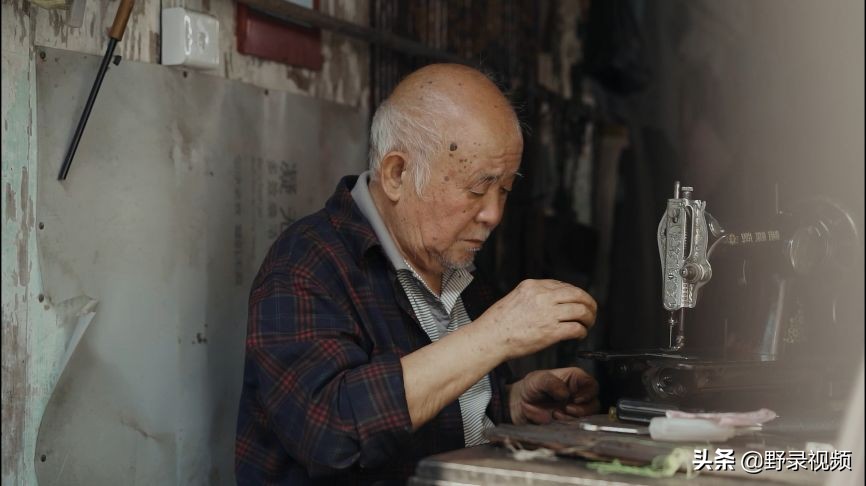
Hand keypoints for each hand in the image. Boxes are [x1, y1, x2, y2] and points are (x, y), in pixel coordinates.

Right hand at [476, 279, 596, 360]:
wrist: (490, 338)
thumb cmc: (497, 323)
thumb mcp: (515, 298)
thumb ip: (533, 297)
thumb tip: (550, 302)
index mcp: (533, 286)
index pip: (563, 285)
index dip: (574, 294)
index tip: (577, 301)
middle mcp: (542, 297)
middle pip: (577, 294)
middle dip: (589, 303)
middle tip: (591, 311)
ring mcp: (548, 313)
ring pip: (581, 310)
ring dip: (589, 318)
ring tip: (588, 324)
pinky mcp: (551, 331)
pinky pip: (576, 328)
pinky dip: (582, 332)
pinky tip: (580, 335)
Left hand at [508, 367, 599, 424]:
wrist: (517, 405)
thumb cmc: (530, 387)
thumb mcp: (538, 379)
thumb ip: (552, 383)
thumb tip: (565, 393)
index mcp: (574, 380)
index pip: (592, 385)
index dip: (589, 392)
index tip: (576, 398)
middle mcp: (577, 396)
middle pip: (594, 404)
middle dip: (582, 409)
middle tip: (567, 409)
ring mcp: (573, 411)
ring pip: (587, 418)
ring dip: (573, 419)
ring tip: (556, 414)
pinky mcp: (567, 423)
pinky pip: (575, 429)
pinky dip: (566, 427)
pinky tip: (554, 421)